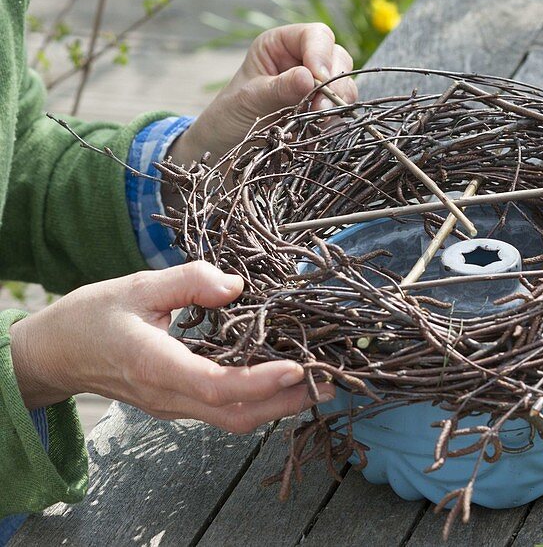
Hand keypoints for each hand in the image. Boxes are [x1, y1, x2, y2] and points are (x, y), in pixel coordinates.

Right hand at [9, 262, 333, 433]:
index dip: (260, 382)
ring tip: (320, 383)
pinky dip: (260, 401)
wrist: (55, 354)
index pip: (215, 385)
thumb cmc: (93, 317)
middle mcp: (167, 396)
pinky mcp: (178, 404)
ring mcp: (173, 406)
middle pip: (235, 414)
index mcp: (154, 365)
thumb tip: (236, 285)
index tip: (297, 367)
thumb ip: (187, 280)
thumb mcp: (137, 285)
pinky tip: (285, 381)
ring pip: (233, 419)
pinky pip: (224, 412)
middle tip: (330, 380)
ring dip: (279, 405)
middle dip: (287, 401)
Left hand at [171, 23, 358, 166]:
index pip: (315, 36)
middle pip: (337, 58)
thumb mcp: (250, 99)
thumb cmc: (230, 117)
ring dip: (337, 101)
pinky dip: (336, 117)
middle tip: (321, 107)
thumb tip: (309, 77)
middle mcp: (302, 60)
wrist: (226, 150)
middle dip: (333, 82)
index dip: (321, 54)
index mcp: (280, 45)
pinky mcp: (322, 109)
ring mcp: (315, 85)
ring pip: (344, 83)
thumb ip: (281, 88)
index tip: (317, 79)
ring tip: (320, 119)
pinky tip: (319, 128)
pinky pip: (341, 108)